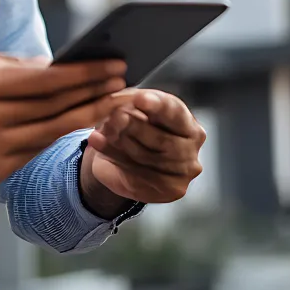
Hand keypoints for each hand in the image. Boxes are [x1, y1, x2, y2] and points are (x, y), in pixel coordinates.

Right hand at [0, 50, 128, 226]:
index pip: (42, 81)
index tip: (111, 63)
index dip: (81, 73)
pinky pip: (35, 152)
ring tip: (115, 102)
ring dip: (87, 117)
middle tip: (126, 81)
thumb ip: (11, 65)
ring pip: (50, 134)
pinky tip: (82, 123)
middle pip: (52, 109)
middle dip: (94, 94)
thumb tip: (56, 66)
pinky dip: (60, 136)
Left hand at [83, 89, 204, 206]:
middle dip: (131, 125)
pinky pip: (137, 174)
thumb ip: (129, 104)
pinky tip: (98, 142)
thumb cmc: (135, 126)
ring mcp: (184, 170)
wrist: (125, 158)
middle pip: (159, 137)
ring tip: (102, 129)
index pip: (174, 112)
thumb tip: (118, 107)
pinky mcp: (171, 189)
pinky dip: (113, 155)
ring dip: (119, 141)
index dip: (157, 105)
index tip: (140, 99)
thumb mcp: (132, 107)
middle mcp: (191, 146)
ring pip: (146, 156)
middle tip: (112, 117)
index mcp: (186, 120)